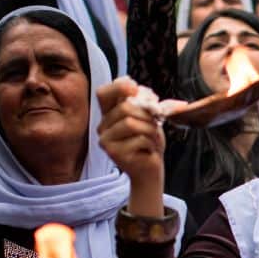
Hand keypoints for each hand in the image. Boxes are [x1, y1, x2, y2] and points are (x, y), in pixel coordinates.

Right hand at [97, 77, 165, 216]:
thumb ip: (143, 103)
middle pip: (124, 108)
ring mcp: (106, 140)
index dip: (119, 87)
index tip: (136, 89)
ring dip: (151, 130)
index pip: (104, 93)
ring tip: (153, 139)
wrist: (150, 170)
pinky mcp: (114, 153)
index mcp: (109, 114)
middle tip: (155, 124)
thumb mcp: (148, 118)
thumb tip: (142, 90)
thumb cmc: (149, 143)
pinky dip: (151, 143)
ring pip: (132, 123)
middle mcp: (103, 126)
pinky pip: (139, 139)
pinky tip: (149, 150)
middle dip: (147, 115)